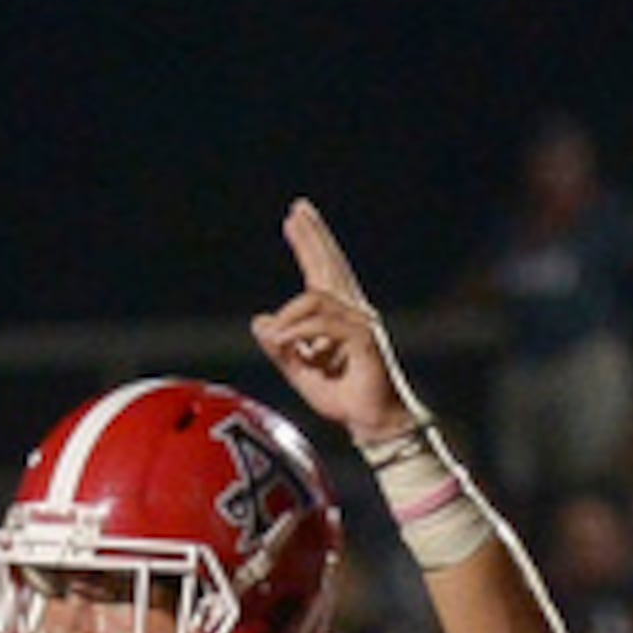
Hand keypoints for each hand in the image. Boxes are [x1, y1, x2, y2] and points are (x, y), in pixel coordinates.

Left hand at [249, 200, 419, 444]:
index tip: (295, 217)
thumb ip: (281, 348)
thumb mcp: (300, 372)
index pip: (322, 271)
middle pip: (330, 265)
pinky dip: (300, 332)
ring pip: (317, 298)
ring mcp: (362, 323)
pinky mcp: (366, 339)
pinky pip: (325, 324)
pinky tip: (286, 342)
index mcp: (338, 317)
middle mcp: (354, 312)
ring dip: (290, 317)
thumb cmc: (342, 399)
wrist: (373, 423)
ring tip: (278, 339)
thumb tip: (259, 320)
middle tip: (297, 209)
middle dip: (313, 237)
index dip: (309, 243)